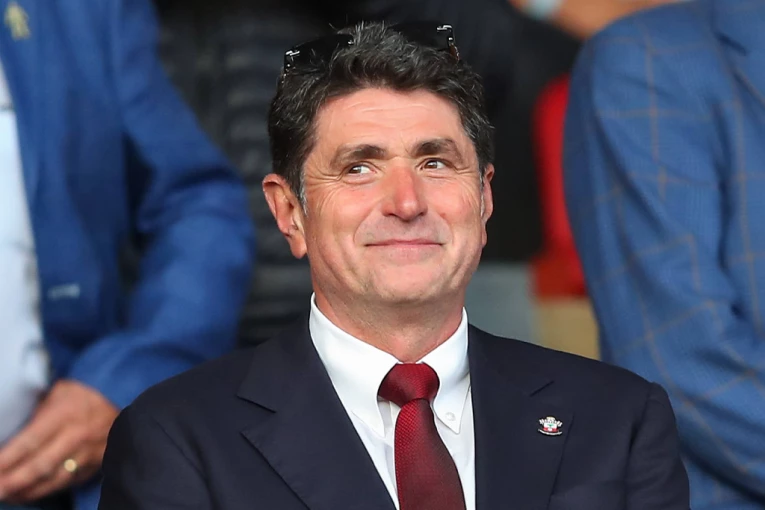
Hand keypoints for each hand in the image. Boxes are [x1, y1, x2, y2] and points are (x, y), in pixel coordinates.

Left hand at [0, 380, 118, 502]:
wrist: (121, 397)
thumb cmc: (83, 391)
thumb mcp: (58, 391)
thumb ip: (38, 411)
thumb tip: (10, 431)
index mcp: (64, 415)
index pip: (30, 442)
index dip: (7, 459)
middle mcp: (76, 437)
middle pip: (40, 466)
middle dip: (12, 482)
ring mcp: (87, 453)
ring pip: (53, 480)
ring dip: (27, 491)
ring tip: (7, 496)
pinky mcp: (94, 464)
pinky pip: (68, 482)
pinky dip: (47, 490)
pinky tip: (30, 493)